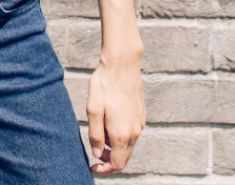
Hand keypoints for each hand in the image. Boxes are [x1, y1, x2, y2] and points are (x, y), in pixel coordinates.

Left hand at [86, 50, 144, 172]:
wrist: (122, 65)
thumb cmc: (104, 85)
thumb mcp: (93, 109)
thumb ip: (95, 134)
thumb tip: (97, 154)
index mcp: (122, 133)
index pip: (117, 164)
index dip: (105, 169)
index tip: (93, 166)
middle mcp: (135, 131)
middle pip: (124, 157)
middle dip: (109, 159)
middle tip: (94, 149)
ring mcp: (140, 123)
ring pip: (128, 145)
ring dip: (114, 146)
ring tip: (100, 131)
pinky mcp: (141, 115)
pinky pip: (131, 133)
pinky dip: (121, 136)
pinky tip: (110, 121)